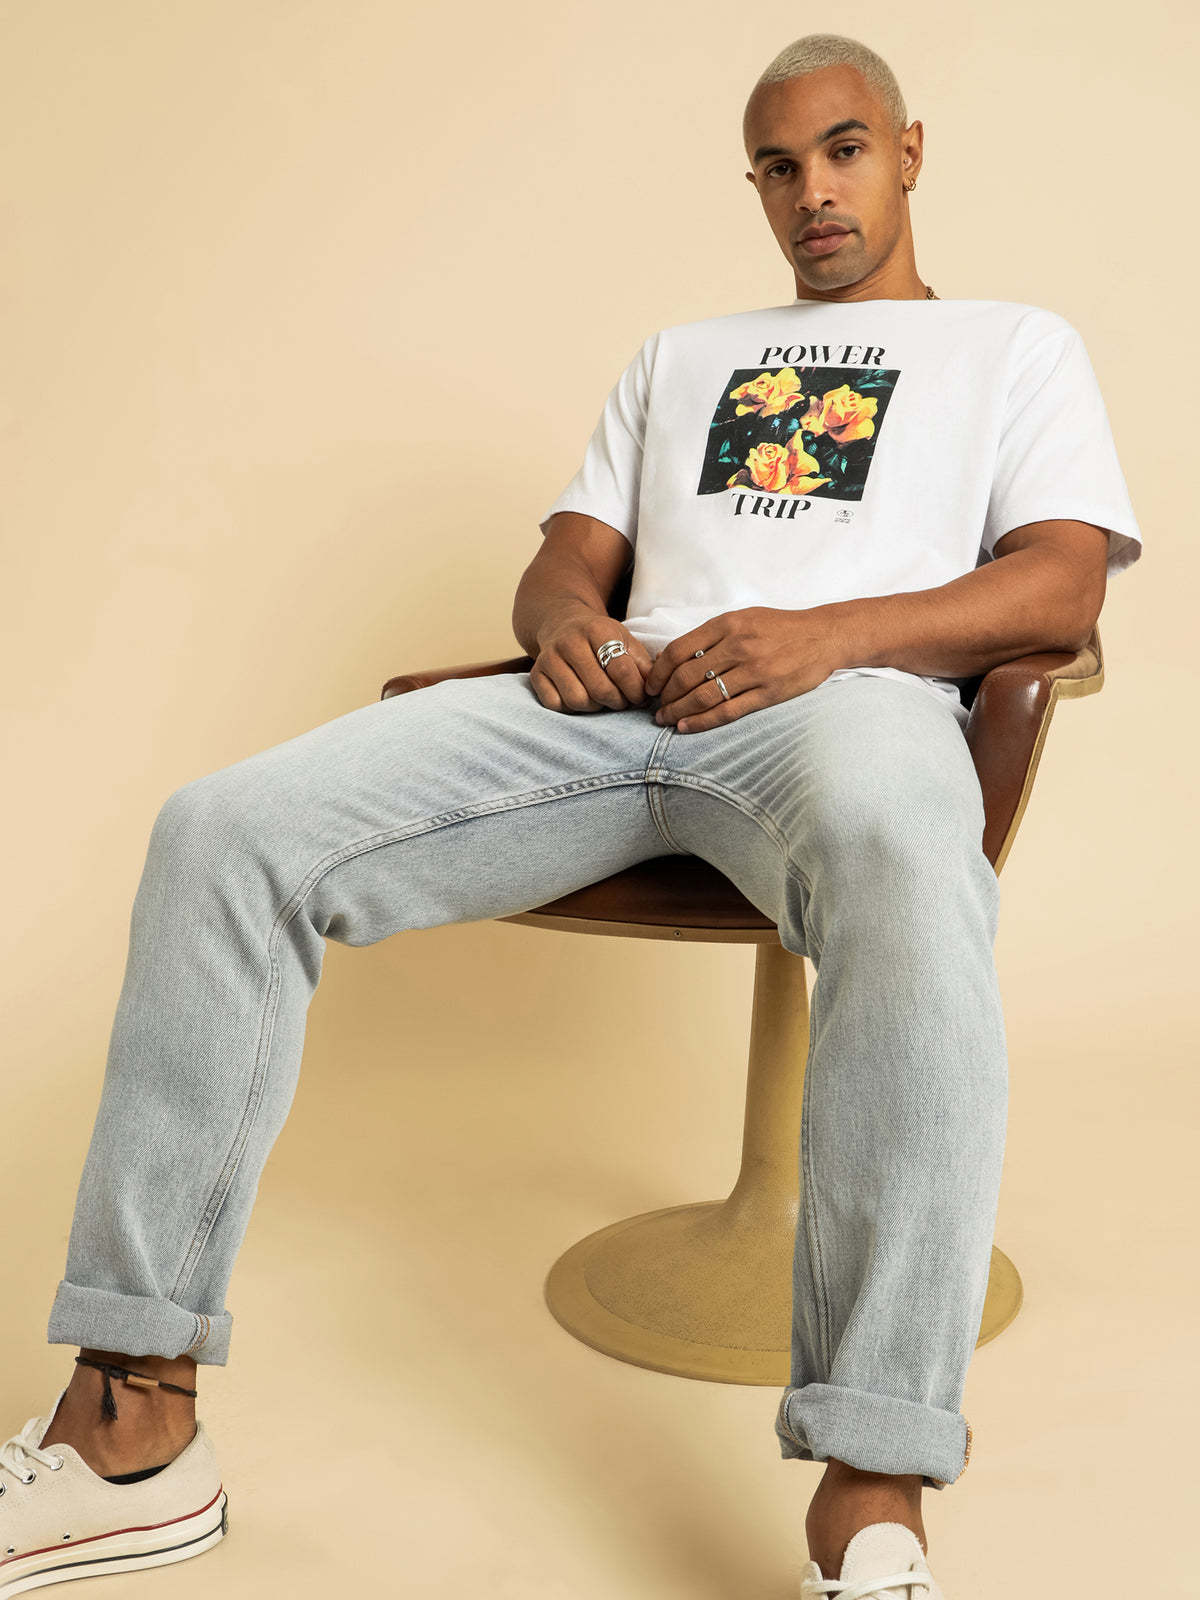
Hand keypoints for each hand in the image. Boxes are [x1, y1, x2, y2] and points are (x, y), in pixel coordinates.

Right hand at [531, 608, 654, 712]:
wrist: (562, 624)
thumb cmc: (600, 638)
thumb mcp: (625, 640)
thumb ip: (642, 663)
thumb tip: (653, 687)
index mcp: (596, 630)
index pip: (622, 671)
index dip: (636, 691)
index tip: (640, 697)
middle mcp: (569, 642)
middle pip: (600, 690)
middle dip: (617, 702)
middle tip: (622, 700)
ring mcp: (549, 658)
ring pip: (577, 700)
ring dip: (594, 707)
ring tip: (601, 698)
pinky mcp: (536, 674)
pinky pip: (556, 705)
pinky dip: (571, 708)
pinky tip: (581, 696)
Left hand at [646, 606, 848, 732]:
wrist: (824, 635)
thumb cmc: (779, 627)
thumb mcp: (743, 618)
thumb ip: (711, 636)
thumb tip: (672, 657)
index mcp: (727, 625)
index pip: (678, 650)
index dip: (658, 672)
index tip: (651, 684)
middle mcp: (738, 646)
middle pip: (686, 676)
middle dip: (665, 696)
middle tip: (656, 706)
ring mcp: (754, 671)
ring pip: (703, 696)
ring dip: (678, 711)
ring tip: (666, 719)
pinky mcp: (768, 693)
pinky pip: (728, 711)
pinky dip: (702, 721)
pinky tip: (686, 727)